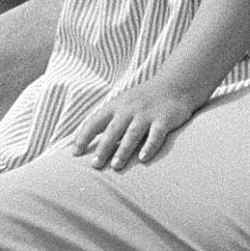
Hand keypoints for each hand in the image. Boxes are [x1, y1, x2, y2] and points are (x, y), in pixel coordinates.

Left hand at [70, 77, 200, 170]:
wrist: (175, 84)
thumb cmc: (143, 99)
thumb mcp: (122, 104)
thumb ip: (107, 120)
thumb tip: (83, 139)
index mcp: (116, 106)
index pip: (95, 121)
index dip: (84, 137)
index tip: (74, 153)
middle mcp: (129, 109)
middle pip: (113, 130)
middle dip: (103, 148)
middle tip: (94, 165)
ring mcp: (147, 114)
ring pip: (132, 133)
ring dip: (123, 150)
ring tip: (116, 166)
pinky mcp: (164, 119)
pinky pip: (156, 134)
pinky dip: (149, 146)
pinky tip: (143, 158)